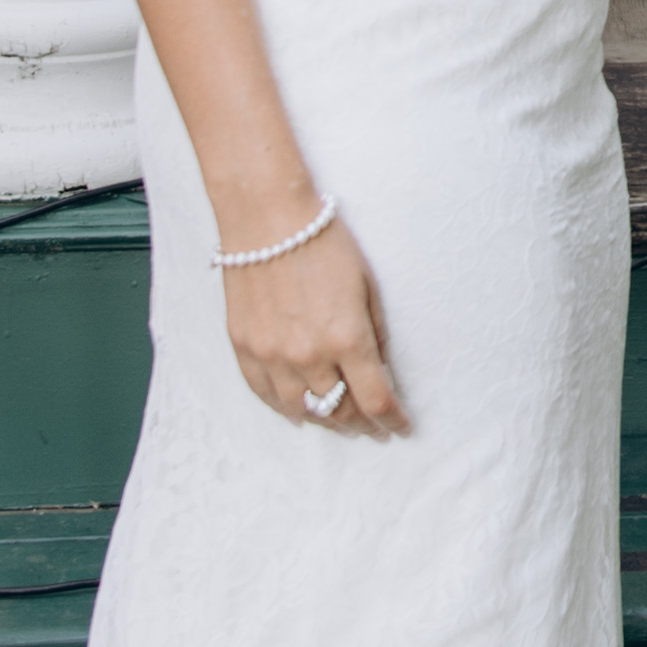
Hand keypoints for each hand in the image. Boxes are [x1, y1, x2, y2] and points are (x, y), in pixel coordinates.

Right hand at [221, 211, 406, 437]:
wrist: (267, 217)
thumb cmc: (324, 243)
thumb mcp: (367, 286)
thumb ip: (375, 334)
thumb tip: (380, 369)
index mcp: (347, 339)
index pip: (376, 402)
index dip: (393, 422)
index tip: (401, 428)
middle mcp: (309, 355)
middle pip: (341, 412)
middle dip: (363, 425)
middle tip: (375, 428)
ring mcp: (272, 355)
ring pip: (303, 411)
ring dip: (327, 422)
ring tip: (341, 423)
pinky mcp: (245, 348)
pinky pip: (266, 395)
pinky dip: (286, 410)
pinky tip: (300, 414)